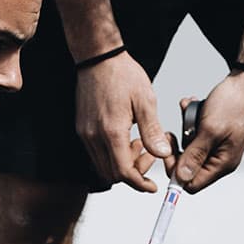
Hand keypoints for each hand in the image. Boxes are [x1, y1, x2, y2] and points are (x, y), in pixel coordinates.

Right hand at [75, 53, 170, 191]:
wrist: (98, 57)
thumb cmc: (123, 75)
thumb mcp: (146, 101)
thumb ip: (152, 132)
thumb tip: (162, 154)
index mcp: (111, 131)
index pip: (123, 173)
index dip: (138, 184)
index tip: (151, 186)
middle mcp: (93, 136)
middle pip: (111, 175)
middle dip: (133, 174)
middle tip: (150, 157)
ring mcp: (85, 133)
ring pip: (102, 166)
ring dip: (122, 164)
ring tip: (139, 144)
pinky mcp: (82, 128)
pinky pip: (95, 154)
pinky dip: (112, 155)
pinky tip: (126, 138)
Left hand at [170, 72, 243, 193]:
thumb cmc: (234, 104)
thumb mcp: (209, 130)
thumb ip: (194, 155)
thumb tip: (181, 178)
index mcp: (222, 164)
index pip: (192, 184)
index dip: (176, 171)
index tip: (167, 152)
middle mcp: (220, 159)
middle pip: (189, 166)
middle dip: (179, 146)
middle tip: (172, 132)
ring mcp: (218, 146)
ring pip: (190, 147)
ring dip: (185, 129)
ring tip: (189, 112)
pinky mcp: (215, 134)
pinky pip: (196, 134)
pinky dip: (191, 121)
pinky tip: (194, 107)